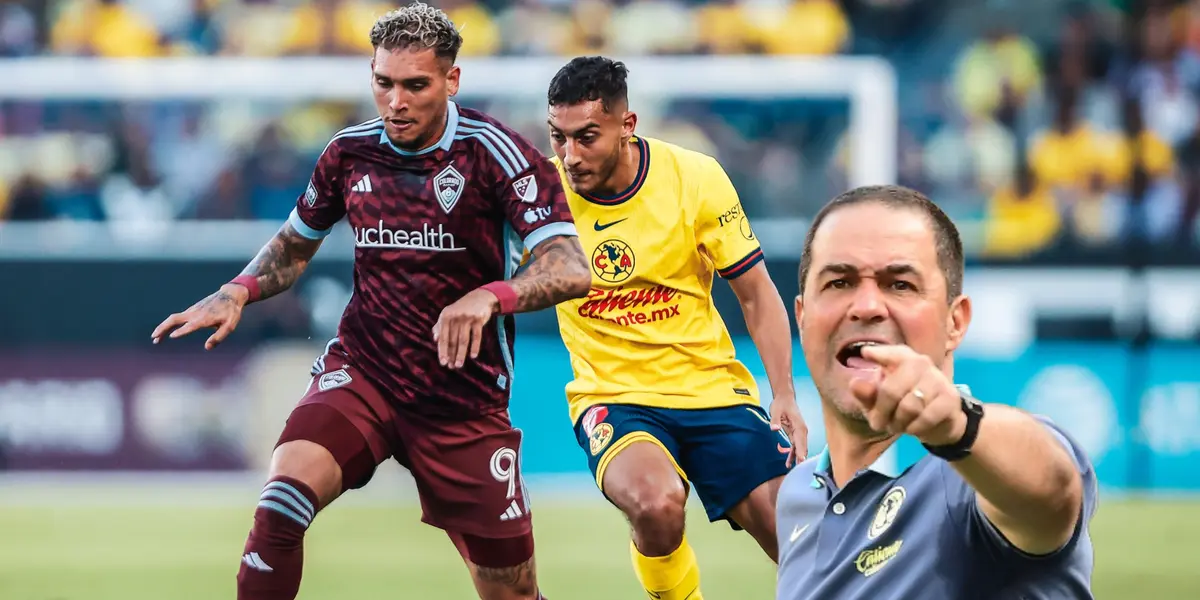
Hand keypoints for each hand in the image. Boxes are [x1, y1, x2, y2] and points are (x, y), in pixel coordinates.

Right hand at [151, 283, 248, 350]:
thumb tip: (207, 347)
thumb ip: (219, 337)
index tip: (172, 336)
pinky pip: (178, 317)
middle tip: (154, 338)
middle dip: (163, 328)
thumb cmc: (231, 312)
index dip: (181, 331)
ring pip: (173, 318)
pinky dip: (169, 324)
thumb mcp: (230, 326)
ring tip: (155, 339)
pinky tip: (166, 331)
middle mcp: (195, 313)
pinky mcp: (192, 309)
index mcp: (204, 318)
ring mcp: (192, 310)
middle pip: (174, 319)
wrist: (230, 295)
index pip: (190, 325)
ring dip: (163, 327)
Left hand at [433, 287, 499, 368]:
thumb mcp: (448, 314)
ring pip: (463, 340)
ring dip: (461, 354)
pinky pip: (476, 336)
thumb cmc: (461, 309)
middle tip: (452, 367)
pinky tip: (473, 356)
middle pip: (453, 340)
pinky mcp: (478, 319)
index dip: (442, 351)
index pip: (442, 337)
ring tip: (459, 365)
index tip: (443, 363)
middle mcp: (455, 317)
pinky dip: (475, 347)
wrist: (480, 297)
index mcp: (445, 316)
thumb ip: (440, 326)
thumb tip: (435, 339)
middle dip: (452, 355)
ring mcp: (467, 318)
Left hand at [770, 393, 808, 466]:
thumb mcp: (776, 410)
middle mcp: (802, 430)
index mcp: (799, 426)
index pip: (801, 441)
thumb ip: (775, 420)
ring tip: (793, 468)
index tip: (801, 460)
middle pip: (803, 446)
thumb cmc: (781, 403)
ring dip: (797, 457)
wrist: (785, 398)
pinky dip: (793, 453)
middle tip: (798, 468)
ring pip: (800, 447)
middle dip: (801, 457)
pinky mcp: (795, 433)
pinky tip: (789, 462)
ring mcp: (799, 432)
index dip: (801, 451)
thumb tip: (774, 428)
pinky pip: (795, 446)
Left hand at [850, 344, 965, 445]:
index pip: (892, 353)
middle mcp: (921, 363)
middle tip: (878, 424)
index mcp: (902, 358)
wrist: (938, 422)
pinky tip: (912, 429)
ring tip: (896, 426)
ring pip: (909, 406)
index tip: (866, 354)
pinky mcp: (950, 398)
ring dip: (898, 423)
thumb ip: (867, 394)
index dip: (879, 354)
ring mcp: (938, 379)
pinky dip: (914, 428)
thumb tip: (854, 384)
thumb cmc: (901, 406)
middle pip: (892, 390)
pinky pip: (926, 417)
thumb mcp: (879, 402)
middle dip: (882, 412)